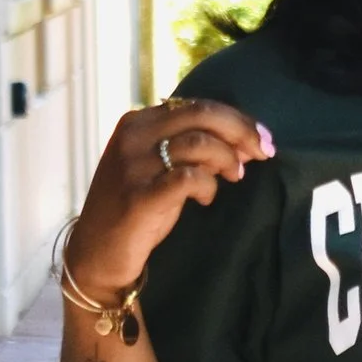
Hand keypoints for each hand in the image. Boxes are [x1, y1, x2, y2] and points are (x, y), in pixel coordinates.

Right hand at [69, 98, 273, 292]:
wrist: (97, 255)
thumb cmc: (134, 211)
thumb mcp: (157, 167)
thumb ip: (190, 149)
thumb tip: (242, 143)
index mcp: (137, 121)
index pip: (197, 106)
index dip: (236, 120)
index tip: (261, 139)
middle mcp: (133, 135)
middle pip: (203, 115)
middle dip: (242, 132)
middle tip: (265, 152)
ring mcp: (134, 164)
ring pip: (199, 143)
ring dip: (226, 160)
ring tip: (233, 177)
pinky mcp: (140, 195)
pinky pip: (188, 178)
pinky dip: (207, 186)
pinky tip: (205, 199)